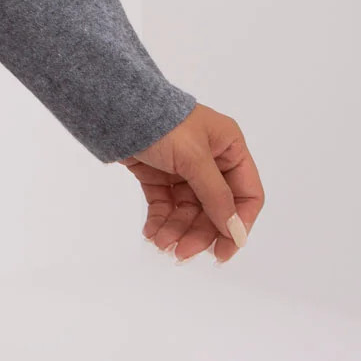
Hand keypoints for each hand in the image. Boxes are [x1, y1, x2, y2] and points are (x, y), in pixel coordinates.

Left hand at [120, 101, 263, 262]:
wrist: (115, 107)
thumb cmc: (162, 124)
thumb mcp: (194, 158)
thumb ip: (216, 195)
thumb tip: (235, 231)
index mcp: (229, 148)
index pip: (246, 194)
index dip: (238, 224)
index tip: (224, 251)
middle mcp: (211, 159)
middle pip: (215, 208)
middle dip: (199, 232)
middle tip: (181, 253)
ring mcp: (183, 168)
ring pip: (188, 210)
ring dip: (177, 229)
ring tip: (160, 243)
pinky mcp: (158, 174)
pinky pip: (165, 205)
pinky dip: (160, 220)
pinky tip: (152, 233)